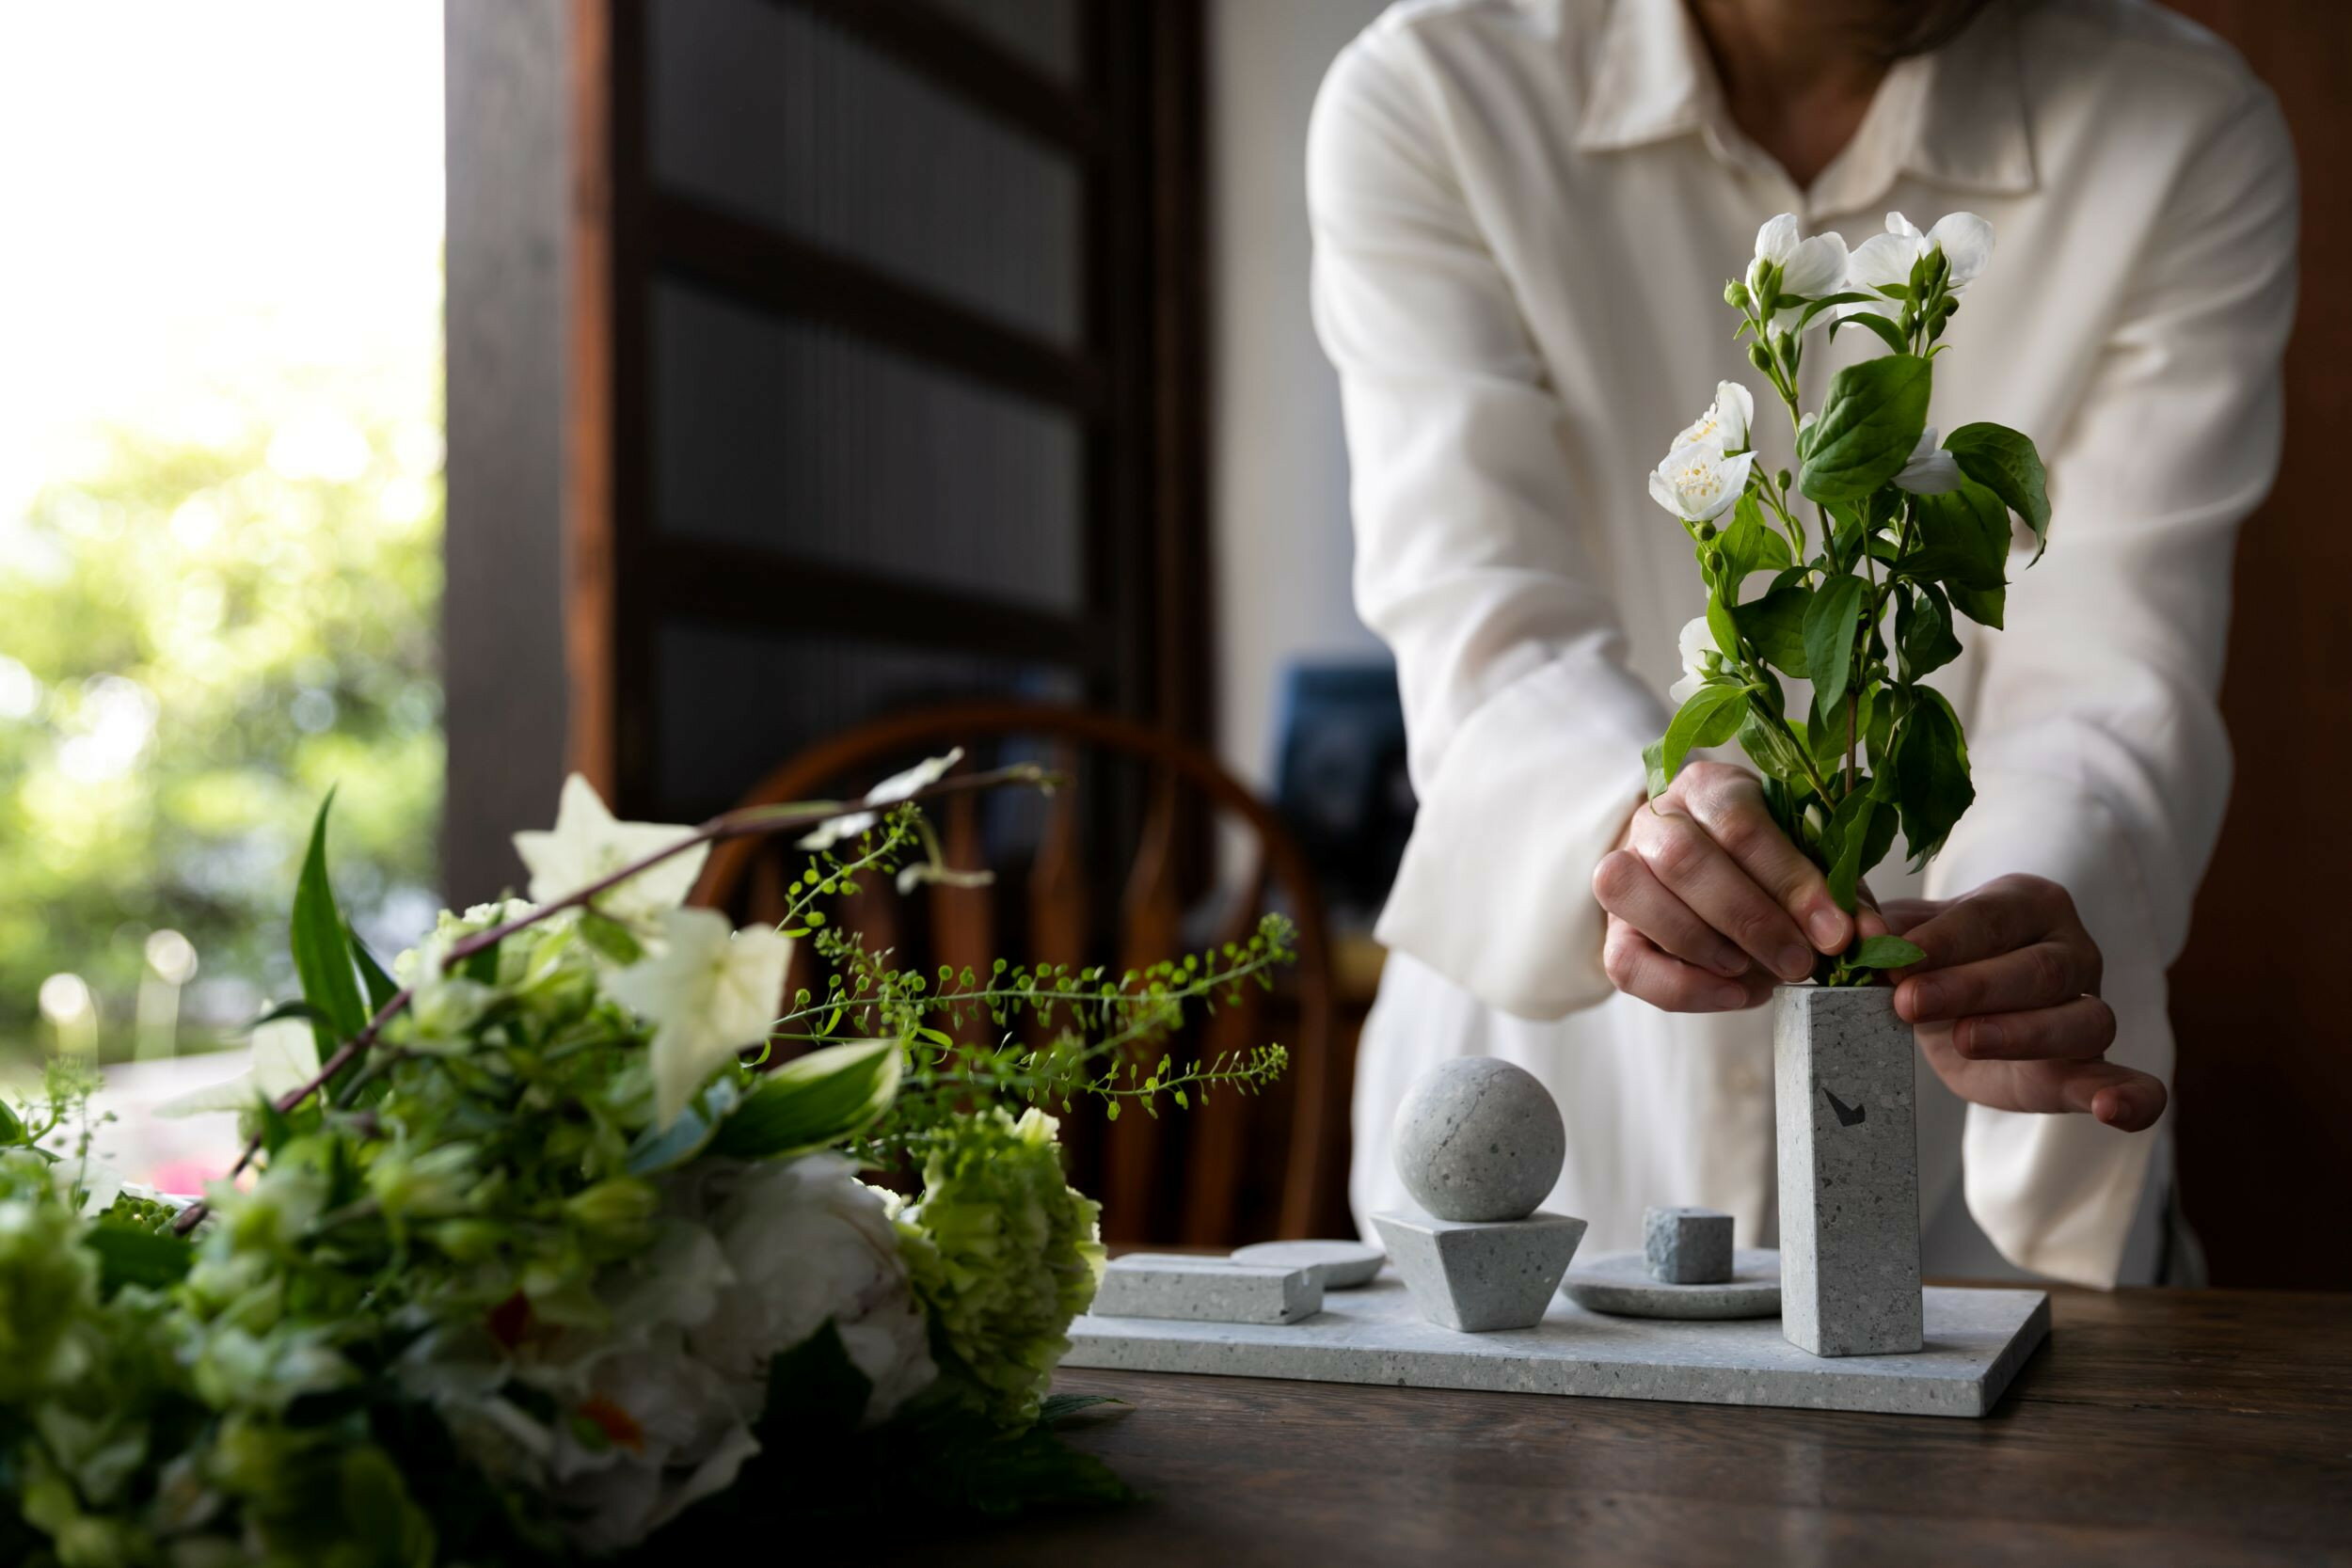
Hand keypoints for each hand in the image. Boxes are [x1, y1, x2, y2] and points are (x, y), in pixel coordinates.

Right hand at [1591, 761, 1854, 1011]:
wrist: (1713, 881)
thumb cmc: (1769, 868)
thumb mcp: (1809, 864)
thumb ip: (1838, 896)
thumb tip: (1868, 938)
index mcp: (1708, 787)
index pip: (1740, 823)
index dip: (1789, 881)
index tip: (1836, 931)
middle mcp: (1654, 819)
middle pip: (1682, 857)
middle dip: (1750, 919)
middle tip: (1801, 963)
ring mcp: (1621, 870)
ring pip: (1631, 894)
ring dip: (1705, 945)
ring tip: (1761, 973)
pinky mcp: (1611, 929)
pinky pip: (1623, 962)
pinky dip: (1682, 987)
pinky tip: (1734, 993)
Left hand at [1872, 875, 2165, 1130]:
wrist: (1946, 1008)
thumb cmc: (1926, 959)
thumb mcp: (1896, 934)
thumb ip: (1876, 925)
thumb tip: (1858, 930)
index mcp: (2026, 903)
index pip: (1989, 918)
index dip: (1942, 940)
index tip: (1894, 959)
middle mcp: (2071, 950)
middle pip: (2039, 968)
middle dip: (1972, 986)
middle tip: (1908, 1002)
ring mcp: (2089, 1006)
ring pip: (2081, 1019)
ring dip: (2024, 1033)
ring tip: (1965, 1040)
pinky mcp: (2090, 1066)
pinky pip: (2130, 1079)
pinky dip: (2131, 1095)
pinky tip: (2112, 1110)